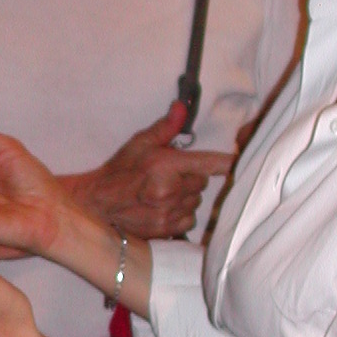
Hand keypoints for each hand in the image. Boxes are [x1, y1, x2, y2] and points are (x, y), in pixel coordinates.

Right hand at [58, 101, 231, 240]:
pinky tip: (165, 208)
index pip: (210, 164)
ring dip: (186, 197)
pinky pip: (188, 220)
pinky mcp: (165, 229)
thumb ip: (166, 127)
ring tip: (165, 192)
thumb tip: (182, 107)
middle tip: (171, 175)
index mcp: (167, 165)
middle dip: (191, 177)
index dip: (228, 163)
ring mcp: (169, 212)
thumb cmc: (118, 171)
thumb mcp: (139, 143)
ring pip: (196, 203)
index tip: (240, 162)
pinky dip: (181, 215)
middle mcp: (171, 190)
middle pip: (202, 183)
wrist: (96, 204)